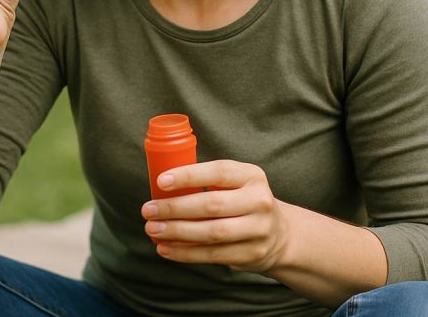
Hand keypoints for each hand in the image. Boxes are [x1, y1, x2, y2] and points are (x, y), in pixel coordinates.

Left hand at [140, 160, 288, 273]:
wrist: (279, 234)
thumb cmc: (243, 202)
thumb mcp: (236, 183)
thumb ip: (208, 182)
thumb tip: (160, 187)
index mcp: (252, 176)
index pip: (218, 172)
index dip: (188, 176)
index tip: (160, 181)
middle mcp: (259, 201)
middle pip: (211, 205)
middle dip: (175, 208)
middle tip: (148, 210)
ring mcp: (258, 229)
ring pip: (211, 232)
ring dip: (177, 232)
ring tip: (152, 230)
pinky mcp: (252, 254)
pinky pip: (212, 255)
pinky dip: (185, 253)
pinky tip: (166, 249)